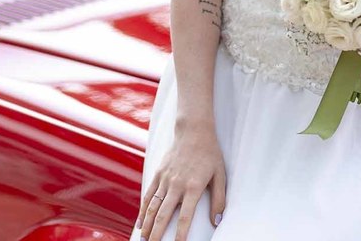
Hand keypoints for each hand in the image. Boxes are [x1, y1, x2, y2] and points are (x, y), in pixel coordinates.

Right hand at [137, 122, 225, 240]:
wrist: (193, 130)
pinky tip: (141, 222)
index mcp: (193, 186)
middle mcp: (177, 184)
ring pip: (153, 206)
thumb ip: (219, 199)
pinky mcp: (158, 173)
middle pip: (164, 214)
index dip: (181, 234)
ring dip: (148, 225)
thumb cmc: (210, 154)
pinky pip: (148, 194)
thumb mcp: (220, 175)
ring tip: (144, 240)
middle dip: (158, 234)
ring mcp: (165, 178)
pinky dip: (143, 210)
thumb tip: (216, 220)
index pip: (185, 216)